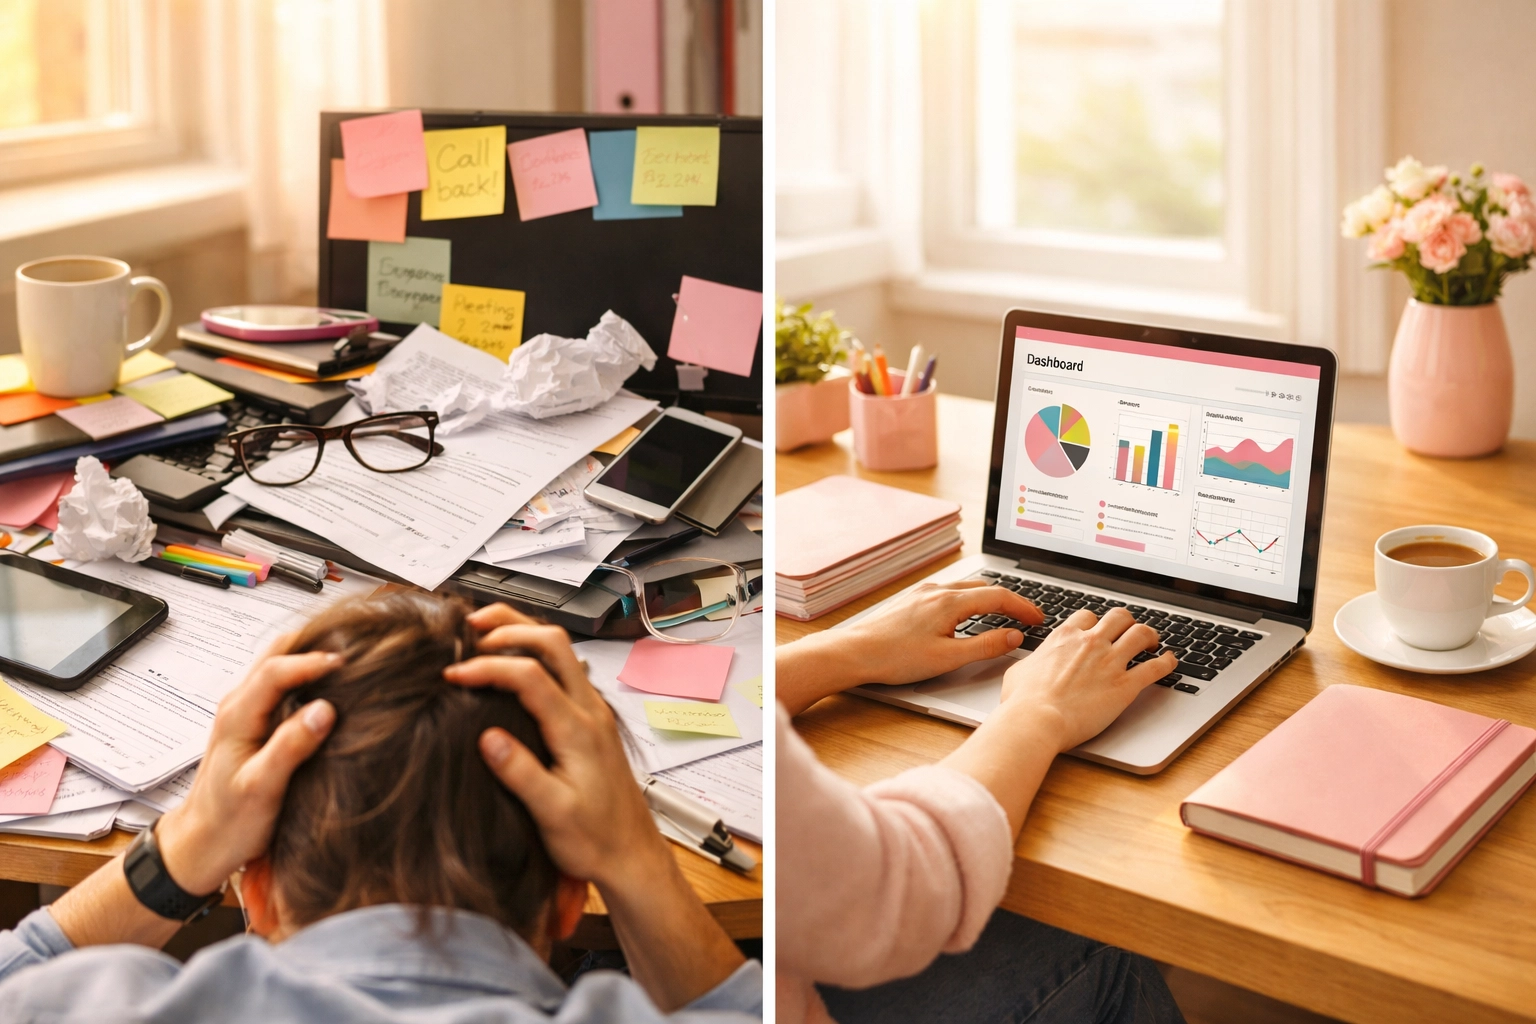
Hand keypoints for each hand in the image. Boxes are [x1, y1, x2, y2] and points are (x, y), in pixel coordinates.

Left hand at [156, 641, 340, 895]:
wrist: (200, 844)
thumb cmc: (229, 822)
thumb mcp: (262, 789)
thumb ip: (289, 748)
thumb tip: (324, 710)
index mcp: (237, 716)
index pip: (276, 670)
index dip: (313, 661)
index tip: (348, 664)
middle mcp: (238, 705)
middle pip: (276, 654)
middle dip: (314, 644)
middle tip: (354, 649)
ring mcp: (245, 712)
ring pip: (279, 666)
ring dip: (310, 657)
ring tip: (349, 663)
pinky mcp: (255, 723)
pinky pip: (282, 685)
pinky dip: (307, 676)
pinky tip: (332, 689)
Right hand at [448, 604, 666, 889]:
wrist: (631, 855)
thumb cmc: (595, 840)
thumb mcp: (552, 815)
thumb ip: (522, 774)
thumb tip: (488, 738)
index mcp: (578, 730)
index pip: (530, 676)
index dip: (488, 667)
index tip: (454, 675)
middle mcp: (589, 712)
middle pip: (554, 643)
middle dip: (510, 626)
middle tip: (469, 629)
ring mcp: (593, 712)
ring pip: (562, 652)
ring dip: (524, 633)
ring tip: (484, 632)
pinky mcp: (590, 721)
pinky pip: (564, 670)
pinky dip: (534, 654)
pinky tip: (512, 665)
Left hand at [778, 581, 1044, 714]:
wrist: (854, 652)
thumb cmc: (895, 658)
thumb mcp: (948, 658)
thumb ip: (985, 646)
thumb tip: (1014, 637)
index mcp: (950, 601)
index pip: (999, 596)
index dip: (1024, 606)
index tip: (1039, 618)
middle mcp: (937, 590)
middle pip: (984, 587)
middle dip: (1010, 600)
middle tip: (1027, 617)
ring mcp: (923, 592)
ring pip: (966, 589)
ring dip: (989, 599)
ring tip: (1004, 614)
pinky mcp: (912, 600)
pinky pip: (950, 593)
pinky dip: (969, 600)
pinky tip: (967, 615)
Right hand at [999, 607, 1174, 751]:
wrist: (1037, 720)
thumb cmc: (1023, 701)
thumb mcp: (1019, 672)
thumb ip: (1032, 662)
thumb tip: (1030, 665)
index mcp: (1064, 638)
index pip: (1087, 617)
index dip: (1095, 623)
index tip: (1098, 631)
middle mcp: (1090, 643)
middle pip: (1119, 617)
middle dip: (1126, 623)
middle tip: (1129, 633)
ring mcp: (1110, 662)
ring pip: (1141, 633)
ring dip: (1150, 636)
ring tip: (1153, 643)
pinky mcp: (1125, 685)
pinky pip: (1155, 667)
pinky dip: (1167, 662)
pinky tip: (1170, 662)